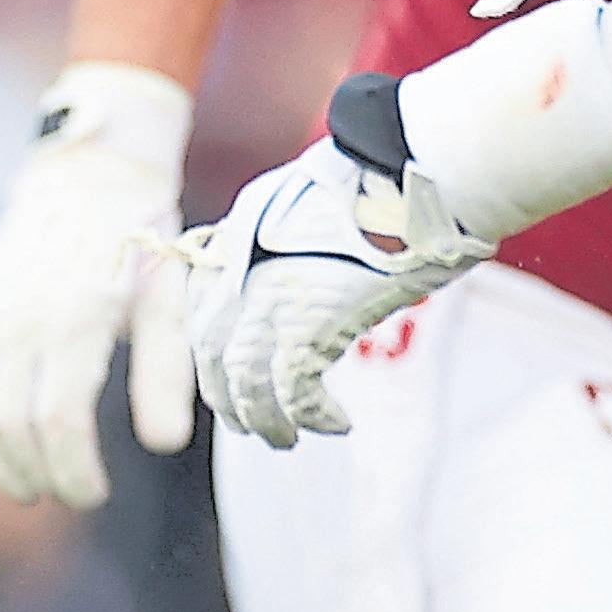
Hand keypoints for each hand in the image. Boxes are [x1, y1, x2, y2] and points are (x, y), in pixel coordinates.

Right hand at [0, 66, 196, 506]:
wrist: (88, 182)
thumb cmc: (141, 249)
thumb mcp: (170, 305)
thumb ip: (166, 375)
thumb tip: (165, 444)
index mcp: (79, 316)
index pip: (60, 418)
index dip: (73, 469)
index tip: (94, 493)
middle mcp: (22, 315)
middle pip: (13, 423)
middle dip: (40, 473)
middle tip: (67, 494)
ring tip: (27, 485)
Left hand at [185, 104, 494, 447]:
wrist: (409, 170)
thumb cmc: (376, 183)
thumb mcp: (307, 205)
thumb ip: (285, 243)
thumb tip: (296, 283)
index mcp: (236, 237)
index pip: (201, 309)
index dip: (213, 353)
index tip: (230, 378)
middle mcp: (241, 268)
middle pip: (213, 351)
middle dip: (229, 398)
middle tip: (252, 425)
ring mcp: (272, 297)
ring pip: (244, 381)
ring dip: (264, 420)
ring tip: (287, 440)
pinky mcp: (310, 323)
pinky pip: (295, 390)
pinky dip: (312, 415)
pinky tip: (336, 425)